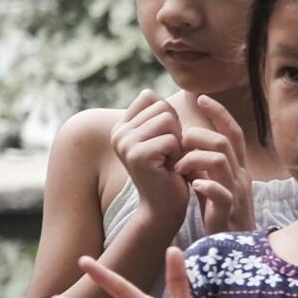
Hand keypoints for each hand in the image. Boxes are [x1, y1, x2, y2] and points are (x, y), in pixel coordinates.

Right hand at [110, 90, 189, 227]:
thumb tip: (149, 92)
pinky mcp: (137, 155)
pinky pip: (171, 139)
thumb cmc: (170, 170)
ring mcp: (125, 143)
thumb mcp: (162, 138)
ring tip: (170, 160)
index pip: (152, 98)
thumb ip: (156, 115)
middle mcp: (118, 133)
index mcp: (122, 126)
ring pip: (167, 121)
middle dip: (176, 130)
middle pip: (162, 108)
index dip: (169, 119)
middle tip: (169, 154)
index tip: (165, 142)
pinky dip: (179, 154)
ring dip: (178, 142)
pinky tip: (170, 169)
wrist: (165, 205)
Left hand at [177, 94, 253, 233]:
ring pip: (219, 160)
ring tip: (178, 168)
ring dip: (193, 158)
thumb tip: (187, 140)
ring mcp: (235, 193)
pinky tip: (193, 187)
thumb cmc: (220, 212)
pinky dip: (204, 185)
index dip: (219, 113)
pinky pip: (220, 191)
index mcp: (237, 167)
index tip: (201, 98)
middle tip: (178, 144)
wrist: (235, 246)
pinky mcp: (227, 211)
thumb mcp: (214, 181)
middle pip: (224, 141)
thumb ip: (205, 162)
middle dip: (197, 136)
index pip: (232, 132)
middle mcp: (239, 175)